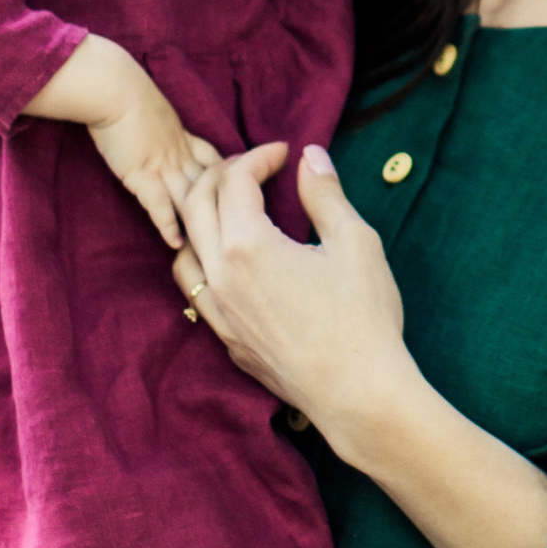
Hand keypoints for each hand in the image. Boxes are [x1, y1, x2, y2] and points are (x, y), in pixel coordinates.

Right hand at [74, 52, 225, 251]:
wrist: (113, 88)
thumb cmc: (126, 92)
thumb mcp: (155, 111)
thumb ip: (163, 128)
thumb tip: (159, 134)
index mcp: (184, 138)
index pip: (215, 162)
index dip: (230, 178)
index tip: (243, 192)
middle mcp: (180, 154)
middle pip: (210, 184)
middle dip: (227, 205)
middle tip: (243, 229)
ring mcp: (162, 166)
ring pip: (190, 197)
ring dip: (201, 222)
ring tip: (212, 247)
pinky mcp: (141, 174)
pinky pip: (158, 204)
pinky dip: (167, 225)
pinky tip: (176, 243)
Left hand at [176, 141, 413, 425]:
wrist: (358, 393)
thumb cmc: (363, 318)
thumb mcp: (354, 242)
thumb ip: (325, 195)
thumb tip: (311, 157)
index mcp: (247, 245)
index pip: (234, 180)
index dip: (259, 157)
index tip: (285, 154)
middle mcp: (219, 276)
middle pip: (195, 206)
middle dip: (223, 175)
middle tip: (257, 169)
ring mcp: (218, 312)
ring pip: (184, 251)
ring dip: (202, 220)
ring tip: (235, 210)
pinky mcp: (227, 340)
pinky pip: (196, 290)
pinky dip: (205, 261)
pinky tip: (234, 261)